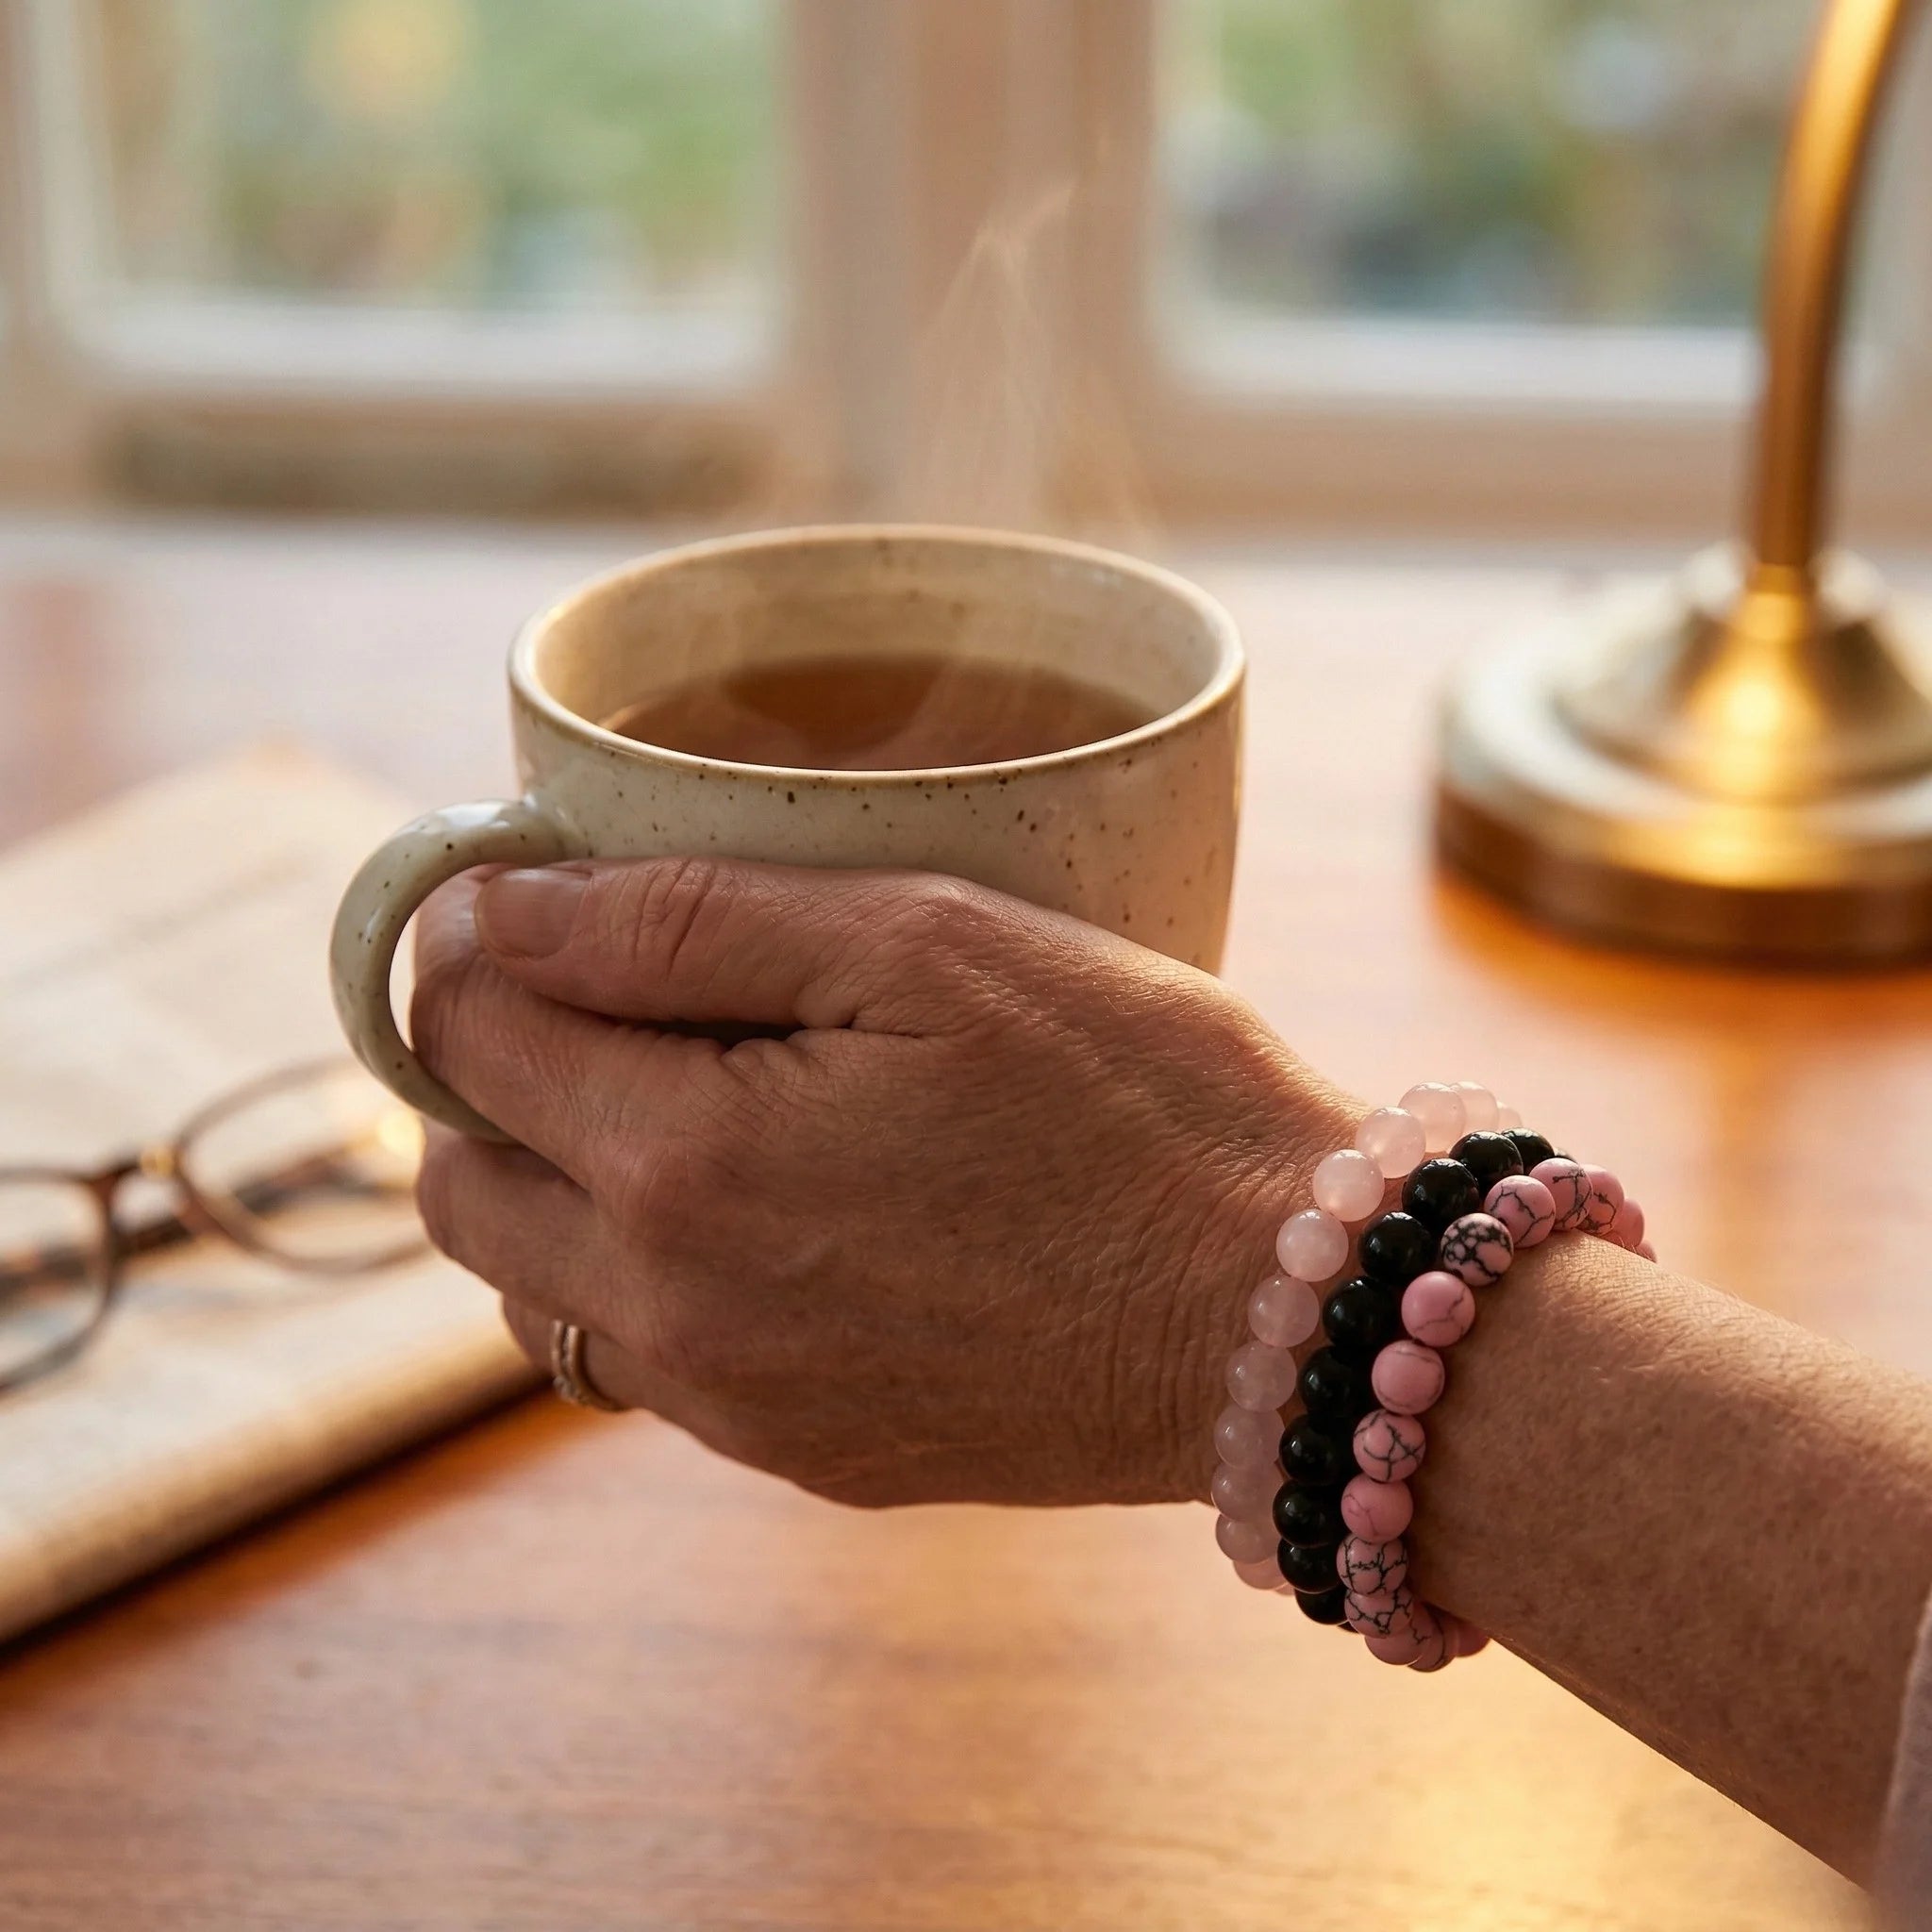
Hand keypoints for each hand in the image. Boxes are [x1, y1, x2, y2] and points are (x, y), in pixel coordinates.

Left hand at [411, 858, 1352, 1506]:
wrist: (1289, 1320)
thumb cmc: (1135, 1098)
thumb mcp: (925, 944)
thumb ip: (681, 924)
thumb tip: (492, 912)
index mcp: (684, 1166)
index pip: (461, 1035)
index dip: (475, 942)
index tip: (536, 898)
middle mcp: (675, 1312)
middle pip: (457, 1184)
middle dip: (490, 1075)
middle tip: (611, 998)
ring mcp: (734, 1405)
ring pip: (531, 1290)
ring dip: (557, 1184)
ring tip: (690, 1103)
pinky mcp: (800, 1456)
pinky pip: (642, 1363)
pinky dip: (649, 1276)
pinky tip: (771, 1211)